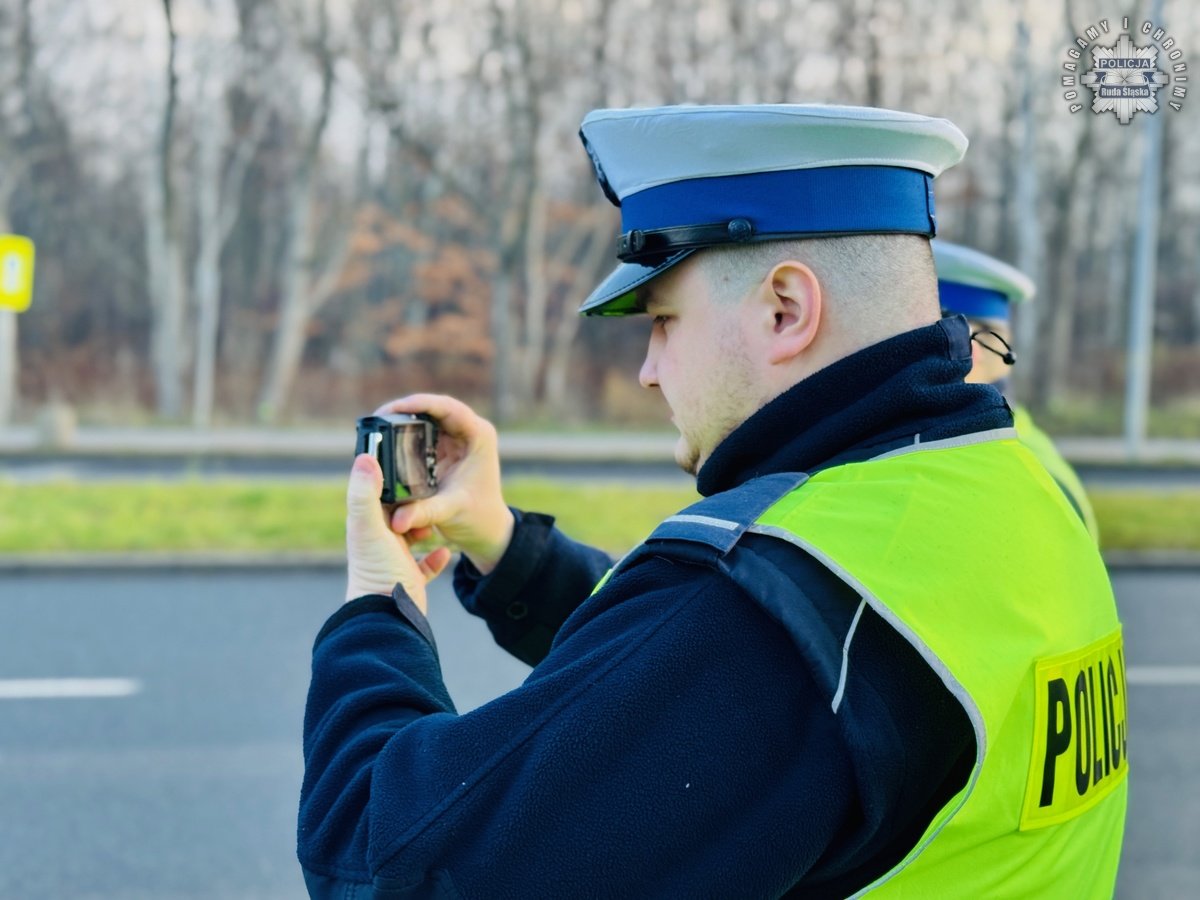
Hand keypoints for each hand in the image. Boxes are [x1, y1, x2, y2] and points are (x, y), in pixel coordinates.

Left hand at [345, 453, 452, 611]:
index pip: (377, 494)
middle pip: (398, 513)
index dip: (390, 478)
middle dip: (414, 503)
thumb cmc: (377, 570)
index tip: (408, 461)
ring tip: (436, 522)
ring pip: (412, 536)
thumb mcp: (370, 526)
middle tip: (431, 491)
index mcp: (366, 527)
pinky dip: (435, 558)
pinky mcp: (409, 580)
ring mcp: (394, 561)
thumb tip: (364, 456)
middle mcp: (378, 543)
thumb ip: (365, 493)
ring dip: (426, 527)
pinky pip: (425, 565)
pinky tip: (445, 552)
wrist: (390, 615)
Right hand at [373, 394, 514, 573]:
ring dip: (402, 419)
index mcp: (478, 436)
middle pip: (433, 407)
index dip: (419, 403)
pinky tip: (385, 439)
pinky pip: (422, 430)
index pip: (448, 408)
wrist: (486, 529)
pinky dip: (405, 432)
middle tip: (376, 419)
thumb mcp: (450, 512)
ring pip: (426, 416)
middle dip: (404, 409)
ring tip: (376, 426)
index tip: (392, 409)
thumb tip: (396, 521)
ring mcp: (457, 437)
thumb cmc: (477, 517)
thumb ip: (423, 512)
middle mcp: (469, 431)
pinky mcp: (445, 447)